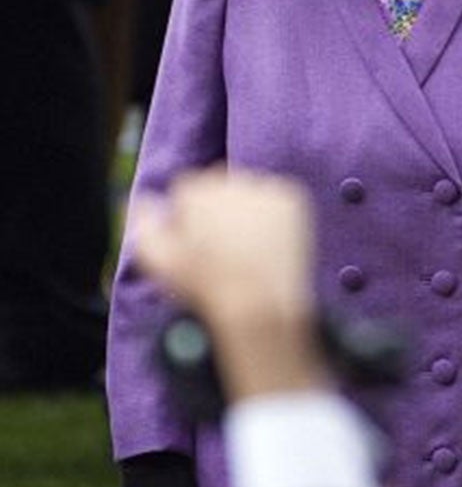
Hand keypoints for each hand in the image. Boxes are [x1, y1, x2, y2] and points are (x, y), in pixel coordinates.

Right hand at [127, 169, 324, 398]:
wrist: (259, 304)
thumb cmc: (205, 286)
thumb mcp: (158, 259)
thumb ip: (144, 223)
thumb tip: (146, 199)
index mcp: (195, 191)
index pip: (188, 187)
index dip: (191, 214)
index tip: (198, 238)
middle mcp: (231, 182)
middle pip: (218, 183)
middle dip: (218, 206)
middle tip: (223, 242)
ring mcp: (266, 188)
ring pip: (250, 189)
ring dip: (246, 208)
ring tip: (247, 244)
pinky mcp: (292, 198)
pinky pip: (278, 197)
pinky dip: (274, 213)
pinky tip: (268, 241)